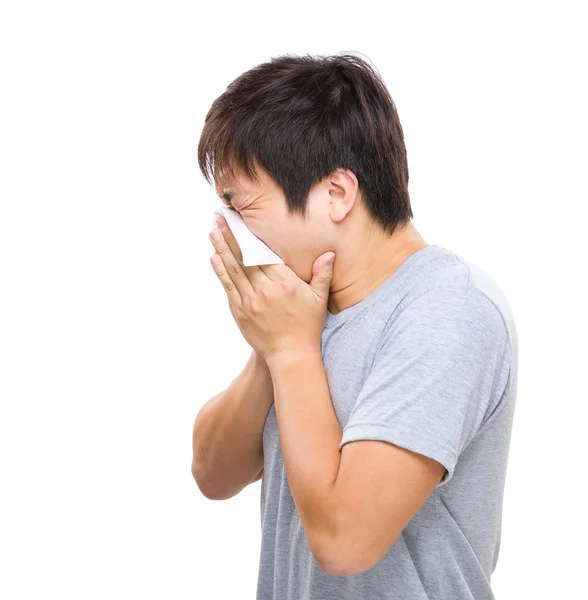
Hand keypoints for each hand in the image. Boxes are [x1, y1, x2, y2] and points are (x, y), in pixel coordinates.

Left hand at [209, 216, 334, 360]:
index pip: (263, 252)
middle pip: (244, 258)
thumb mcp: (318, 299)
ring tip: (212, 232)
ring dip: (221, 249)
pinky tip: (214, 257)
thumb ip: (322, 274)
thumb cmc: (307, 326)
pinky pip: (228, 287)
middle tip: (219, 218)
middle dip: (230, 236)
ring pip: (233, 270)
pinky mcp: (240, 311)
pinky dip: (220, 271)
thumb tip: (329, 253)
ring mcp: (249, 301)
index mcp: (284, 283)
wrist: (290, 355)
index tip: (241, 221)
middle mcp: (264, 290)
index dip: (250, 235)